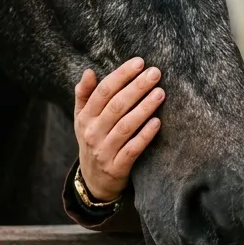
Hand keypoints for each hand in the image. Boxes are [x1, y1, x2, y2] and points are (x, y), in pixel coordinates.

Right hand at [74, 57, 164, 201]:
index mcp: (85, 118)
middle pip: (116, 106)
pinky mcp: (117, 167)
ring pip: (125, 126)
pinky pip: (132, 149)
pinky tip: (157, 122)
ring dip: (144, 108)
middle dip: (137, 87)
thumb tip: (88, 71)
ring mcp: (104, 151)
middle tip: (155, 73)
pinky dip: (145, 136)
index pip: (103, 91)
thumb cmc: (93, 140)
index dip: (121, 75)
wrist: (93, 182)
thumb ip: (85, 95)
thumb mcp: (83, 119)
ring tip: (160, 93)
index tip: (140, 62)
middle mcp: (92, 133)